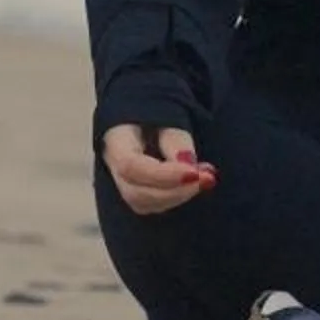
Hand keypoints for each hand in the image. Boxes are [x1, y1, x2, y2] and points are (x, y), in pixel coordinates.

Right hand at [101, 124, 215, 215]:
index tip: (194, 173)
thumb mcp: (168, 117)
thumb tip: (190, 168)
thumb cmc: (156, 114)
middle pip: (135, 193)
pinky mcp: (137, 193)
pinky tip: (196, 181)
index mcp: (115, 139)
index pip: (130, 166)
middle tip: (207, 178)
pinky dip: (178, 197)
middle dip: (175, 191)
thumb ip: (176, 141)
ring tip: (206, 176)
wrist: (145, 117)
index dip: (163, 175)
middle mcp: (112, 166)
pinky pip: (155, 205)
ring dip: (179, 195)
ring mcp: (121, 182)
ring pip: (145, 203)